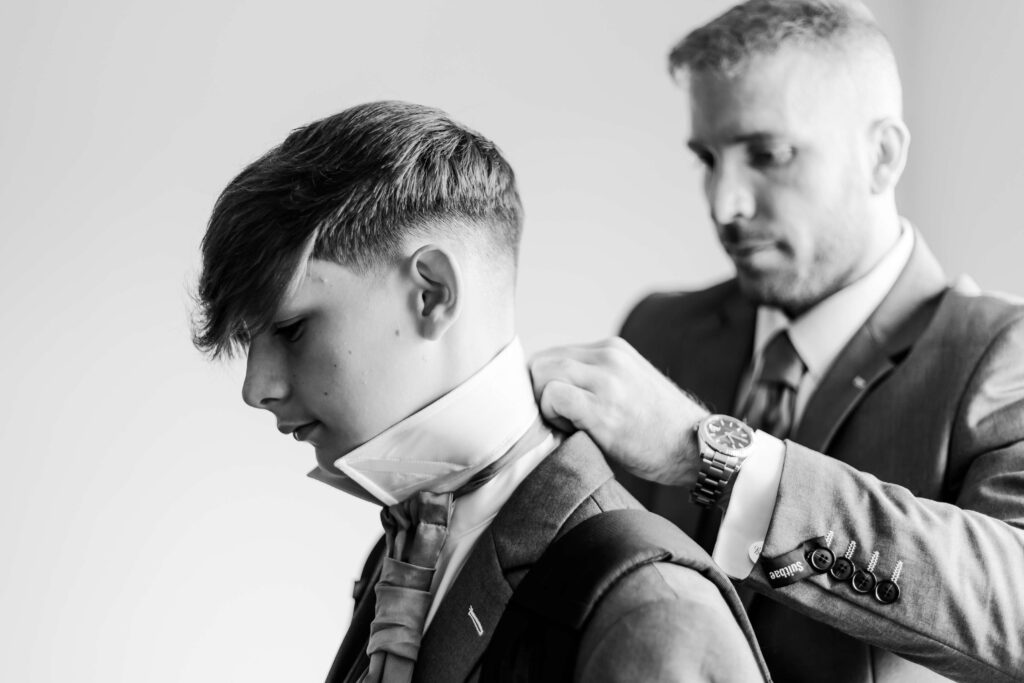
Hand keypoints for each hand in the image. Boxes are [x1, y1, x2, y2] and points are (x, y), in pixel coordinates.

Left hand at [529, 337, 707, 486]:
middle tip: (560, 419)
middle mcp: (609, 357)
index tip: (560, 408)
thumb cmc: (660, 429)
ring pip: (542, 374)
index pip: (554, 354)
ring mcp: (607, 380)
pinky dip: (551, 415)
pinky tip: (572, 431)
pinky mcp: (603, 408)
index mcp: (613, 350)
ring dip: (544, 403)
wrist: (697, 448)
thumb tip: (549, 389)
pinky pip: (553, 397)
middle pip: (542, 361)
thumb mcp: (629, 386)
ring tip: (569, 425)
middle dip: (539, 392)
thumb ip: (596, 379)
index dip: (546, 384)